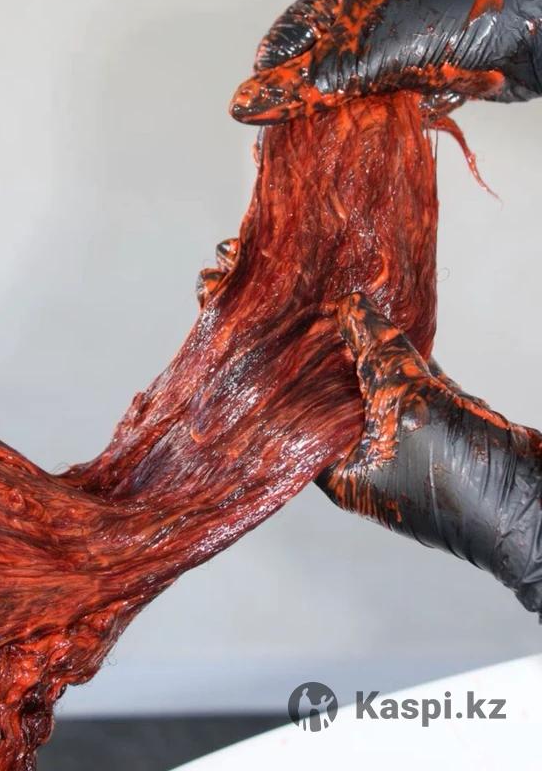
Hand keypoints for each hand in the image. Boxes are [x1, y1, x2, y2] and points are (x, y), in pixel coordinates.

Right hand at [231, 0, 541, 123]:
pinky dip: (368, 126)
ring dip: (334, 123)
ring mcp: (388, 52)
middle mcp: (361, 22)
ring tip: (322, 153)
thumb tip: (245, 107)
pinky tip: (360, 145)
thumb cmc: (455, 26)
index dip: (270, 78)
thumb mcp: (369, 56)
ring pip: (342, 95)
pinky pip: (374, 107)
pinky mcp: (413, 79)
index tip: (263, 120)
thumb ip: (308, 85)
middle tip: (288, 148)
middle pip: (310, 70)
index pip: (285, 38)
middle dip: (299, 108)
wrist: (532, 38)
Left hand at [320, 292, 541, 616]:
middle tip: (316, 314)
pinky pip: (414, 393)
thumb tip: (348, 305)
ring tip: (351, 311)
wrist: (530, 499)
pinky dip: (408, 364)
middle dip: (334, 360)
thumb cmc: (460, 476)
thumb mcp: (406, 400)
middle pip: (341, 401)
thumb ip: (375, 352)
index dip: (294, 377)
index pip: (303, 418)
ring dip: (372, 357)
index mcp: (344, 474)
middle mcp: (368, 466)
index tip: (285, 338)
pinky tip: (397, 330)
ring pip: (380, 394)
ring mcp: (405, 451)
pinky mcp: (439, 435)